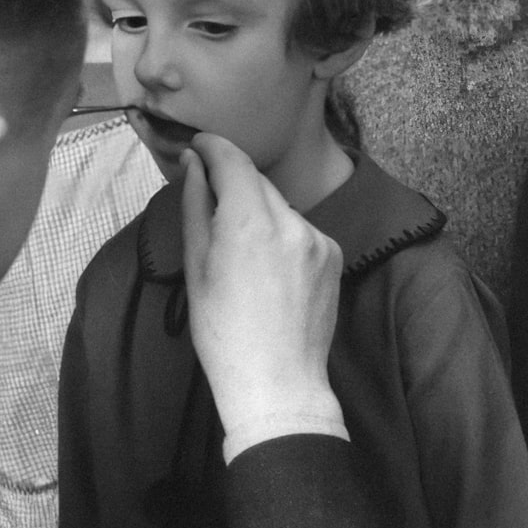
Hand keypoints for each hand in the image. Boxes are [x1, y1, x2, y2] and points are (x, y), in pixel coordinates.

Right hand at [181, 134, 342, 448]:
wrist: (278, 383)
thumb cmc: (222, 330)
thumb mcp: (196, 265)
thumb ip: (196, 204)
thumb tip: (193, 162)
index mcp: (249, 222)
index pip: (232, 159)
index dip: (212, 145)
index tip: (196, 144)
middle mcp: (290, 220)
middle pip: (256, 180)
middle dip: (232, 182)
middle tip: (208, 200)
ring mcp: (318, 237)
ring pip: (278, 204)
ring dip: (257, 210)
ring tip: (239, 249)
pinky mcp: (334, 254)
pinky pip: (299, 228)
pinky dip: (280, 233)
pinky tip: (268, 267)